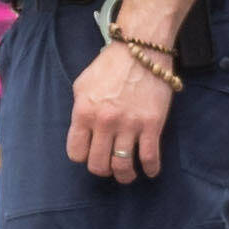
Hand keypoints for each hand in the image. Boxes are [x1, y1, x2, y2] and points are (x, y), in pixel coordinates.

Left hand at [65, 31, 168, 183]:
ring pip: (122, 165)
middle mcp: (104, 123)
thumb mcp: (82, 85)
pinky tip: (150, 171)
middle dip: (103, 170)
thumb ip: (80, 110)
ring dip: (125, 175)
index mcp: (83, 113)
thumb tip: (84, 129)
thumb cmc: (110, 66)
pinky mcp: (152, 125)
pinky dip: (150, 169)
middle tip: (109, 167)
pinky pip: (150, 156)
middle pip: (98, 164)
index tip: (91, 154)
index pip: (76, 152)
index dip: (83, 157)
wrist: (141, 52)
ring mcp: (129, 126)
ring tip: (127, 175)